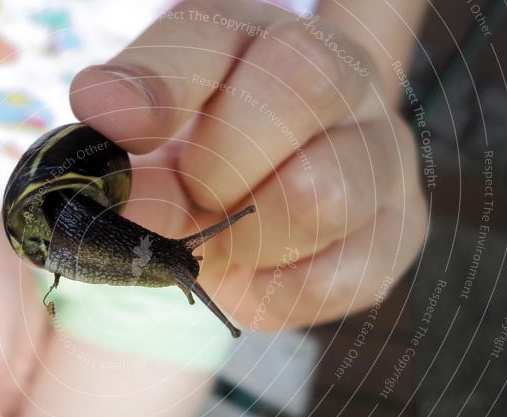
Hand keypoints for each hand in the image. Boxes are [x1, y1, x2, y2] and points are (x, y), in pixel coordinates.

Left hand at [70, 0, 427, 329]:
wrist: (258, 217)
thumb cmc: (201, 163)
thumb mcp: (157, 142)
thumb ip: (135, 135)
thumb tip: (114, 144)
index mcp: (261, 39)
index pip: (213, 36)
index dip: (158, 82)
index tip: (107, 120)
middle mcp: (340, 77)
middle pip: (302, 83)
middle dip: (218, 164)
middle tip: (195, 193)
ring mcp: (380, 151)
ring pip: (322, 193)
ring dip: (248, 237)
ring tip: (229, 239)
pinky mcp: (399, 230)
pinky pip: (342, 276)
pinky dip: (279, 291)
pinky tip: (261, 276)